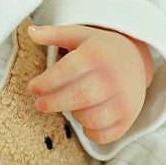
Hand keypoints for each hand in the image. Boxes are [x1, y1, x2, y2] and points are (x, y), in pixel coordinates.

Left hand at [27, 24, 151, 144]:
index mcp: (94, 56)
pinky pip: (106, 134)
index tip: (32, 88)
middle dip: (53, 102)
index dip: (46, 83)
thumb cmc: (99, 47)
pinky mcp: (129, 117)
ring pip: (91, 118)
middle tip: (39, 104)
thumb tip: (30, 31)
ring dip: (74, 115)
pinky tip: (84, 121)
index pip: (66, 72)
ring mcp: (122, 100)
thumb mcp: (77, 34)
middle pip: (77, 97)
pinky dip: (92, 132)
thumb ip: (53, 34)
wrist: (135, 58)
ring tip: (67, 105)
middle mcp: (110, 79)